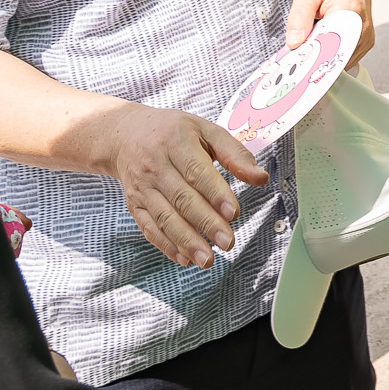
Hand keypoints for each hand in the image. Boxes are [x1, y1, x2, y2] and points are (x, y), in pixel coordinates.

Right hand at [89, 102, 267, 268]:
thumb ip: (234, 153)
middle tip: (227, 242)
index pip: (196, 171)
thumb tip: (260, 177)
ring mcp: (142, 187)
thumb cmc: (174, 132)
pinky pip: (149, 228)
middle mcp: (155, 165)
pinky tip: (184, 258)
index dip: (215, 194)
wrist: (128, 134)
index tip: (233, 213)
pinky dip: (166, 245)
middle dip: (205, 223)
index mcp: (176, 142)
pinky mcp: (134, 204)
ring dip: (186, 241)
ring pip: (164, 217)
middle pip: (181, 198)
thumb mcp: (206, 131)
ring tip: (207, 259)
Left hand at [286, 0, 376, 69]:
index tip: (295, 65)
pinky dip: (331, 55)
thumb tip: (294, 43)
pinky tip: (322, 43)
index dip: (311, 58)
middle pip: (335, 58)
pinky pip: (345, 58)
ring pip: (340, 62)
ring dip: (324, 58)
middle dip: (315, 60)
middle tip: (297, 57)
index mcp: (349, 13)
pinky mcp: (365, 42)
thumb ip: (299, 17)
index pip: (330, 47)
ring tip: (311, 43)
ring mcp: (366, 37)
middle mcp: (362, 28)